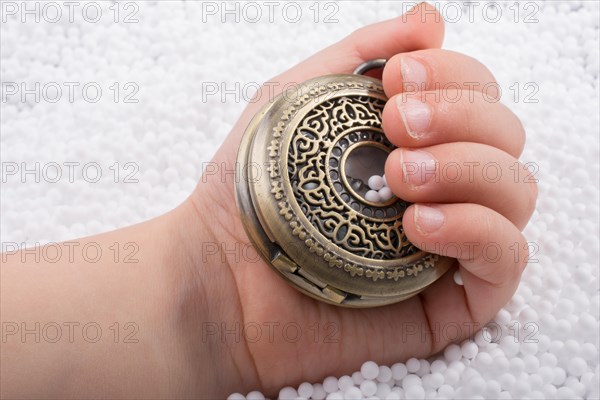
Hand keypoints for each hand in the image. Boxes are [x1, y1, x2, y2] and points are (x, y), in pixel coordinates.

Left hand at [182, 1, 536, 396]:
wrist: (219, 279)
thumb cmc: (251, 189)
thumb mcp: (293, 99)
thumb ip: (358, 54)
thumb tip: (430, 19)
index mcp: (415, 142)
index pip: (476, 94)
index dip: (453, 76)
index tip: (396, 81)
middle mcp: (443, 188)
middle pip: (504, 137)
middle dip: (460, 118)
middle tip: (396, 127)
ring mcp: (450, 245)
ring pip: (516, 192)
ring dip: (468, 169)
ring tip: (399, 178)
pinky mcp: (449, 302)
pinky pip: (507, 260)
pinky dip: (478, 230)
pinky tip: (419, 225)